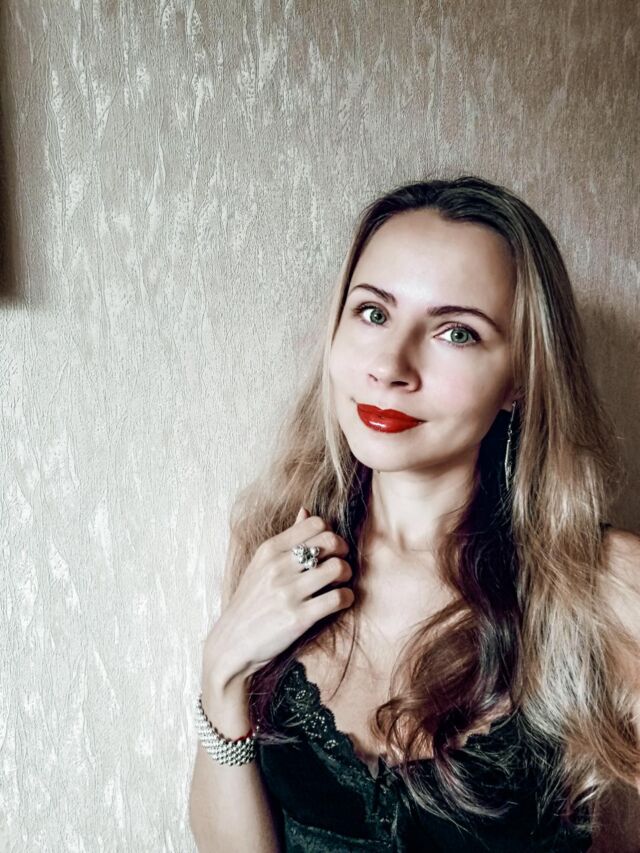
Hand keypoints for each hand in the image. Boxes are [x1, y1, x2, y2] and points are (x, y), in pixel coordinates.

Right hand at [203, 507, 354, 687]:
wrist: (232, 642)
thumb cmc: (250, 602)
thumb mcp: (261, 565)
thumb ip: (287, 539)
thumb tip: (306, 511)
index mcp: (270, 550)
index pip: (315, 524)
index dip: (330, 534)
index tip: (330, 549)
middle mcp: (278, 567)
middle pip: (330, 542)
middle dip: (343, 552)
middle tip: (340, 565)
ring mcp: (288, 592)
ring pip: (338, 568)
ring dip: (346, 576)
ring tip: (340, 584)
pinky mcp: (298, 618)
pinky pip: (337, 598)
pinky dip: (346, 598)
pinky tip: (339, 601)